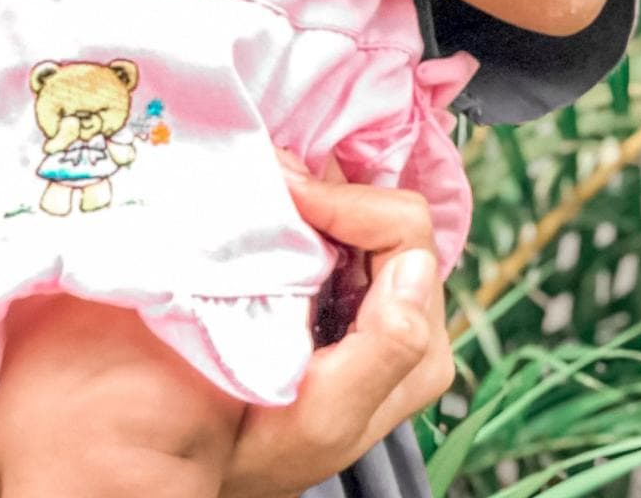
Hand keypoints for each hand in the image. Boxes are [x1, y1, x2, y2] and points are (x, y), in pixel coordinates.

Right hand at [223, 162, 453, 496]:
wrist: (221, 462)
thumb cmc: (267, 445)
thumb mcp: (326, 413)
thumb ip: (386, 346)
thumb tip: (417, 265)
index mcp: (420, 339)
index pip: (404, 229)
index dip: (347, 201)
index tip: (287, 194)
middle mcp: (410, 312)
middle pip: (386, 215)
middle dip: (327, 191)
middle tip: (270, 179)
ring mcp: (378, 299)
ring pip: (359, 216)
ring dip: (312, 198)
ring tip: (267, 187)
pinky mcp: (344, 290)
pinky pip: (336, 230)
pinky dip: (304, 212)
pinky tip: (271, 213)